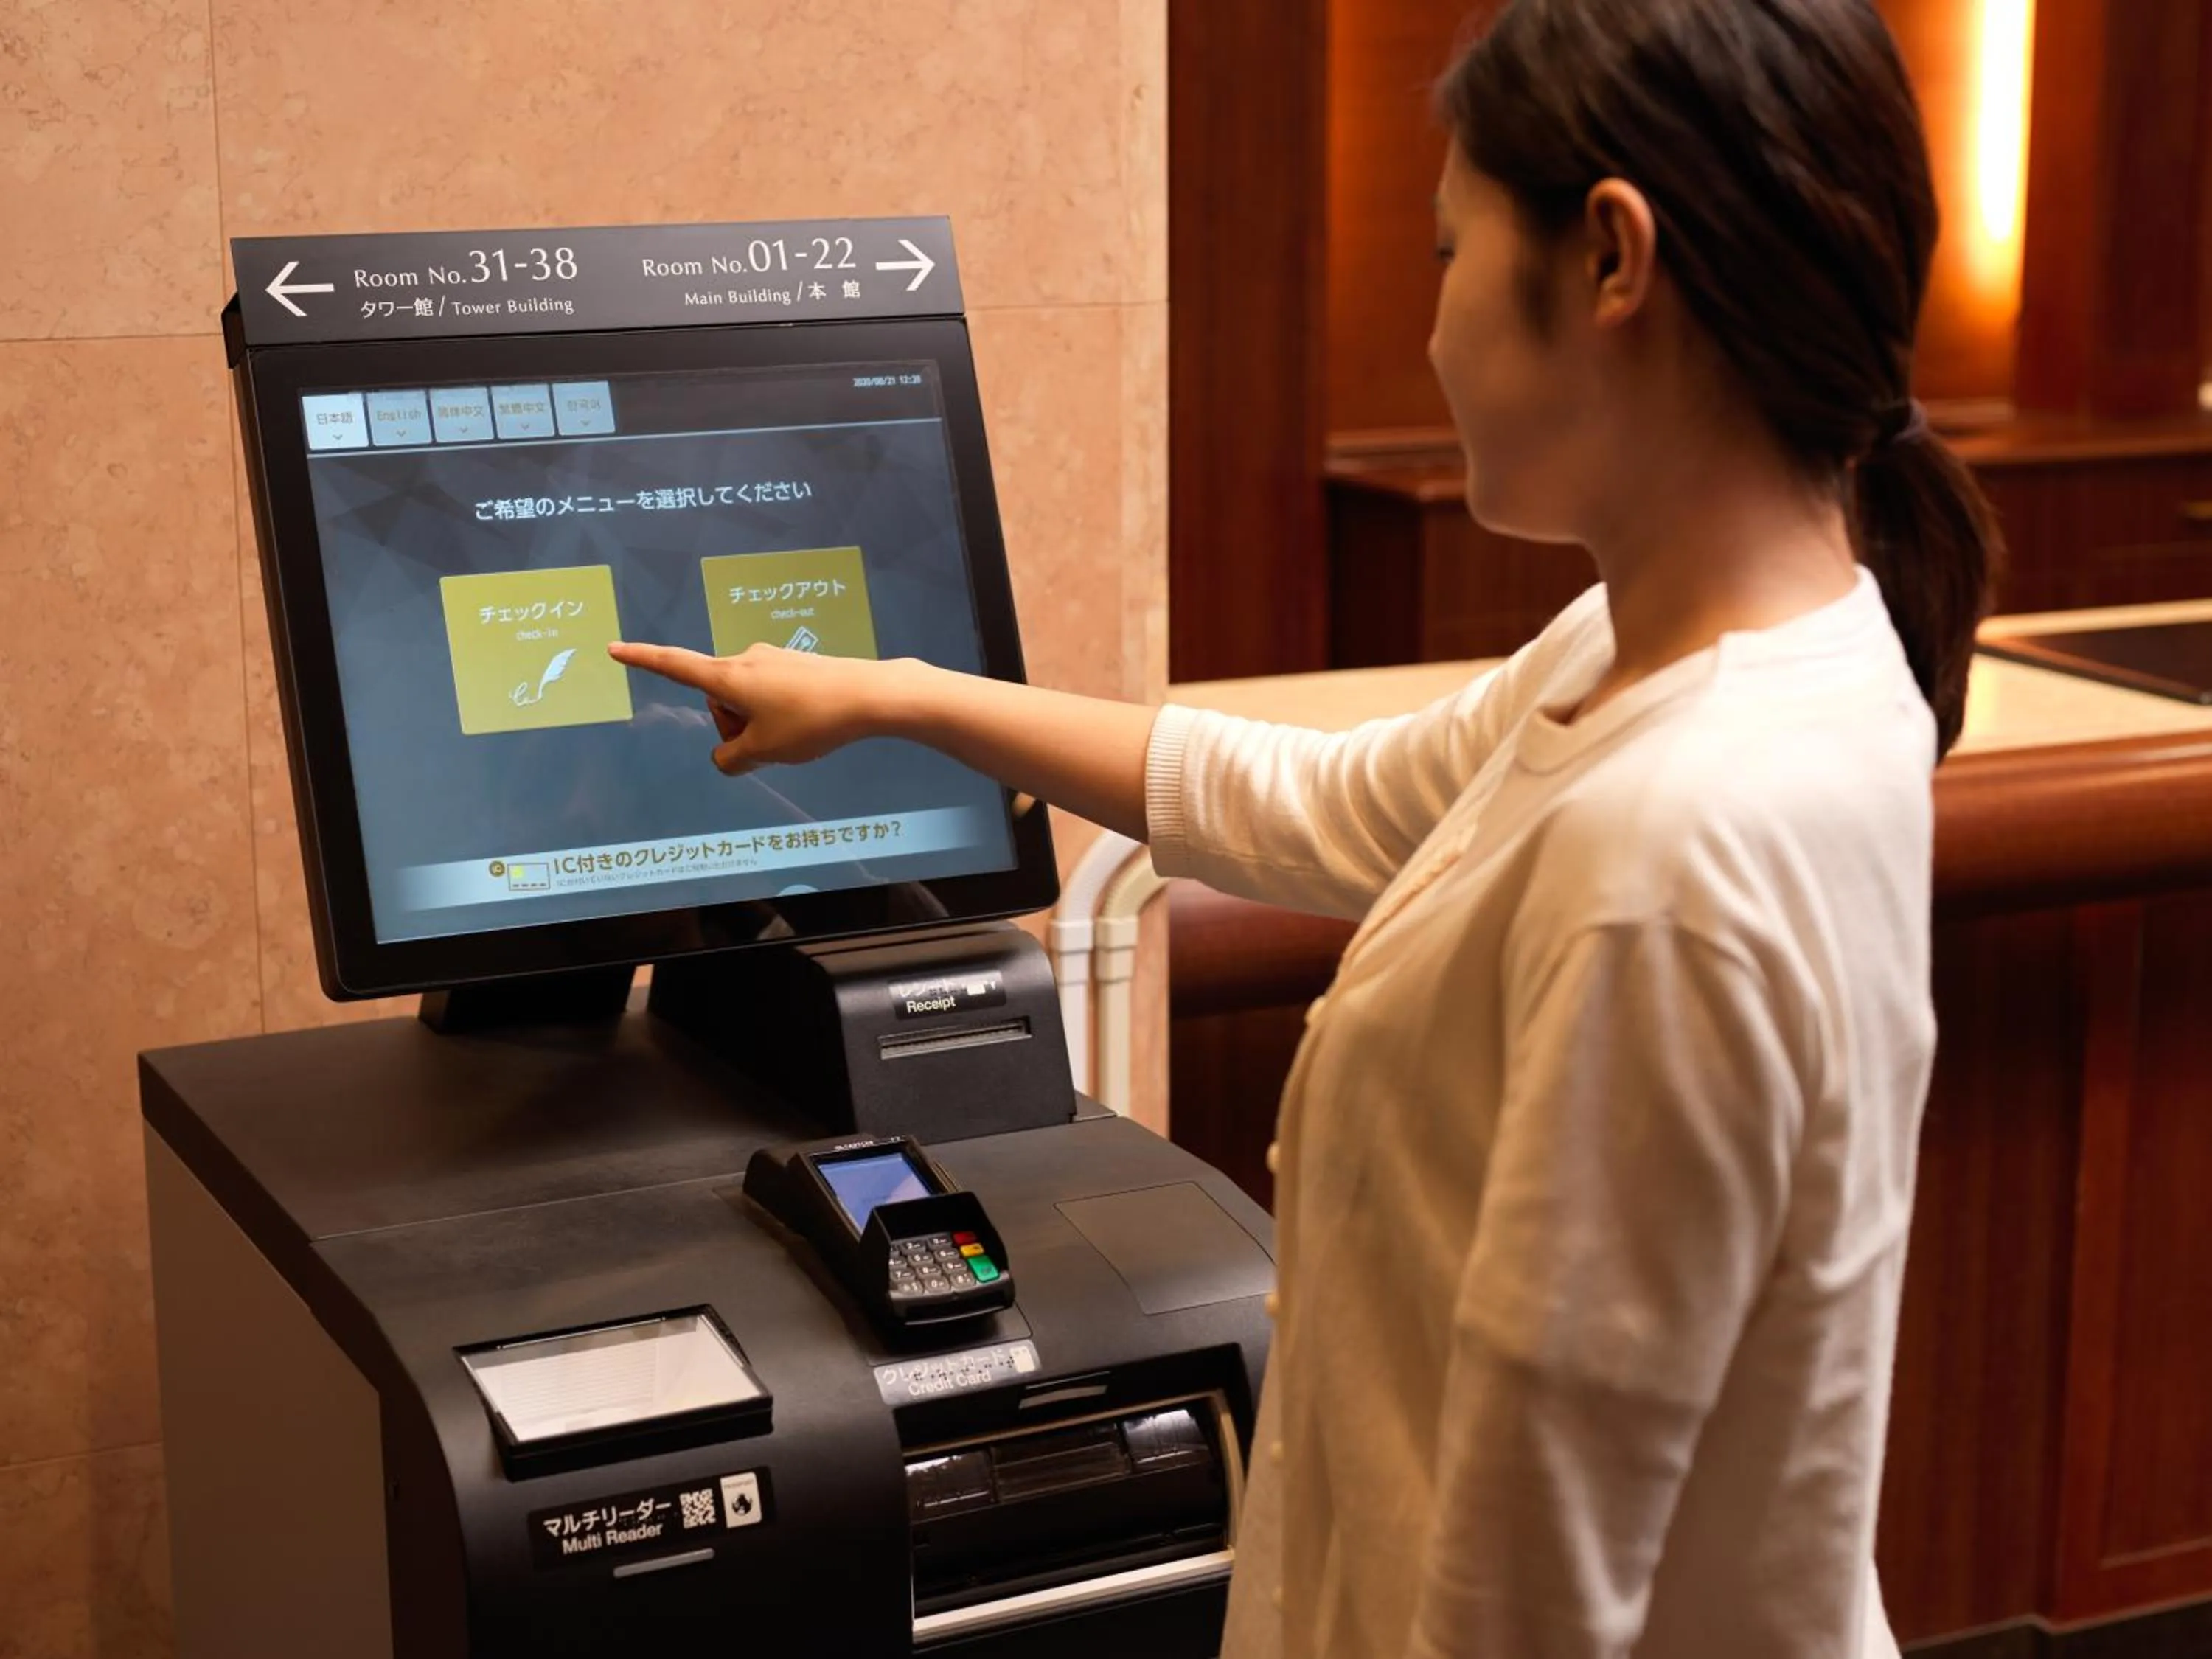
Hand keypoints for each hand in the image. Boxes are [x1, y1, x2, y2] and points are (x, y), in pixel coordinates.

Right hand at [606, 640, 905, 774]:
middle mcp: (745, 660)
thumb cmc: (812, 721)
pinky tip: (809, 725)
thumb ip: (732, 759)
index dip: (642, 660)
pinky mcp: (794, 666)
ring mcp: (771, 661)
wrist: (869, 695)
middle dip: (733, 728)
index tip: (615, 648)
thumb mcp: (764, 752)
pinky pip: (771, 697)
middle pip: (719, 702)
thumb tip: (727, 756)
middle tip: (769, 747)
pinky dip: (779, 717)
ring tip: (794, 736)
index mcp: (728, 677)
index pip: (675, 666)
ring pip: (747, 702)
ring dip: (758, 725)